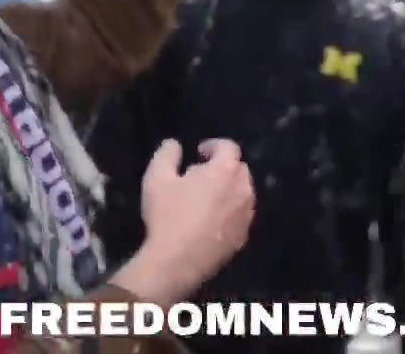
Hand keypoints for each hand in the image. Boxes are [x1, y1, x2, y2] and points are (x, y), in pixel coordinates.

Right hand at [110, 138, 254, 304]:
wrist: (177, 261)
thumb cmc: (167, 215)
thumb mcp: (157, 179)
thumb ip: (167, 155)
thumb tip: (174, 144)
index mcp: (226, 171)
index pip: (229, 147)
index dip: (214, 146)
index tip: (199, 153)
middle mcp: (244, 189)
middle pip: (239, 169)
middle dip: (222, 167)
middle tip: (199, 176)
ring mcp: (246, 214)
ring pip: (242, 193)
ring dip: (228, 190)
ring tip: (204, 199)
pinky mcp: (243, 236)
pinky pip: (240, 216)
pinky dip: (229, 212)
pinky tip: (210, 221)